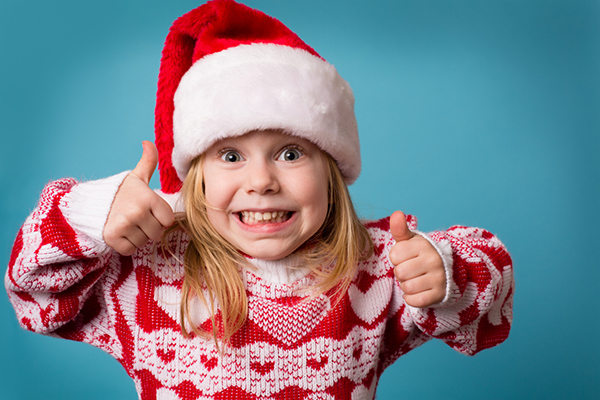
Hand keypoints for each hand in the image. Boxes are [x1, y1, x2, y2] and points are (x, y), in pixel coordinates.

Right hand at [104, 141, 174, 255]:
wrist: (92, 203)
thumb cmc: (121, 192)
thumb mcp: (137, 177)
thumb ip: (148, 161)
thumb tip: (148, 142)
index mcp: (148, 198)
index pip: (168, 220)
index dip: (160, 218)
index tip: (149, 211)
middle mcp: (137, 211)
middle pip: (157, 234)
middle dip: (149, 229)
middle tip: (136, 218)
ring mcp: (124, 225)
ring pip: (144, 242)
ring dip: (138, 237)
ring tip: (127, 224)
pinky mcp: (112, 238)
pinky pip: (130, 250)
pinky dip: (126, 245)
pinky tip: (120, 233)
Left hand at [389, 211, 445, 307]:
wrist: (446, 271)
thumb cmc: (421, 254)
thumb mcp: (411, 241)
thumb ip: (400, 229)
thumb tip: (396, 213)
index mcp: (424, 245)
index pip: (394, 255)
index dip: (397, 258)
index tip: (406, 257)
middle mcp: (434, 260)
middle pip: (400, 272)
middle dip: (401, 273)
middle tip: (411, 270)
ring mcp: (439, 278)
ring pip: (406, 287)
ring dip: (406, 286)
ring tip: (415, 279)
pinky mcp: (440, 294)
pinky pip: (414, 301)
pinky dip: (412, 298)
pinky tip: (419, 290)